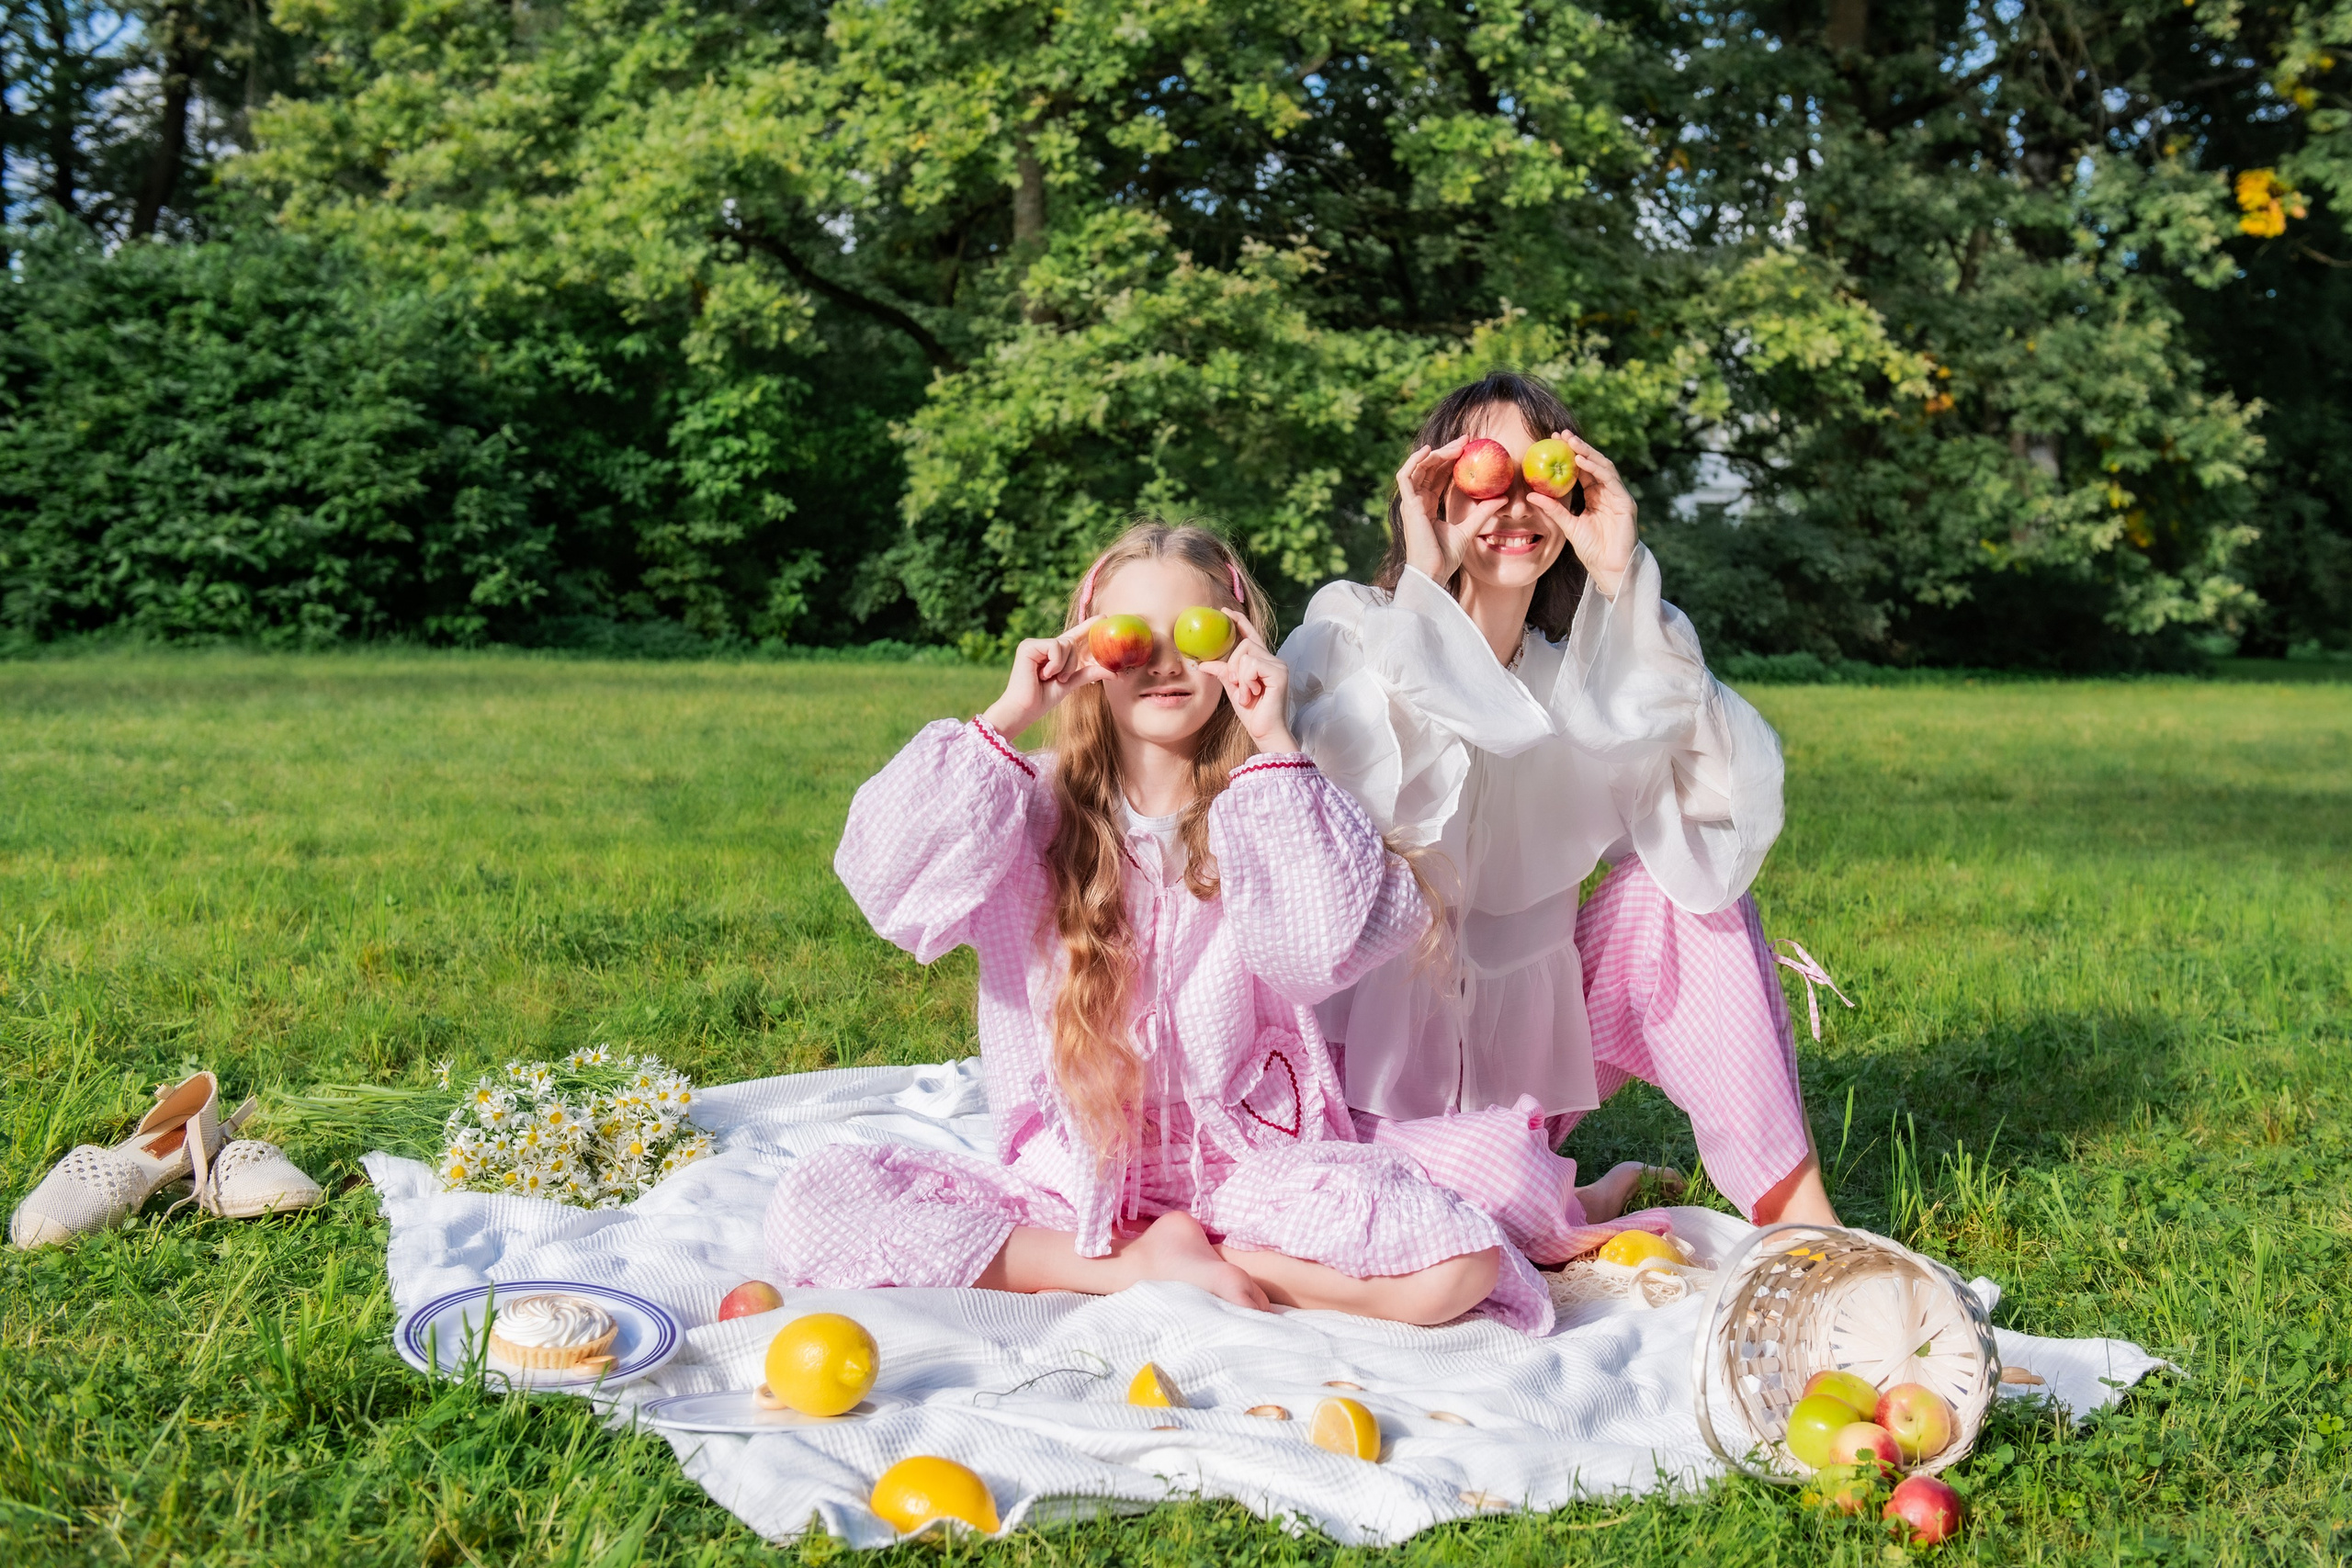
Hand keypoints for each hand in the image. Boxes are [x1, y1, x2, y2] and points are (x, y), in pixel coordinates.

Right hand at [979, 622, 1108, 737]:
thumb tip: (1115, 673)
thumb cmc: (1043, 698)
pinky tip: (1043, 674)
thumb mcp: (1070, 683)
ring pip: (1065, 644)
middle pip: (1072, 642)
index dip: (1087, 627)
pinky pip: (1055, 647)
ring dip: (1063, 665)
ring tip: (1050, 677)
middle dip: (1072, 663)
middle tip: (1060, 679)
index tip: (1103, 617)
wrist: (1024, 709)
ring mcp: (1035, 644)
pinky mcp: (1028, 645)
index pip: (1074, 637)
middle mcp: (1044, 647)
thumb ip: (1089, 673)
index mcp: (1054, 655)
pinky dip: (1055, 663)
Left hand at [1198, 626, 1297, 753]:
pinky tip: (1253, 694)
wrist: (1266, 732)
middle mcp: (1273, 660)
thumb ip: (1223, 672)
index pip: (1250, 635)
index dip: (1239, 622)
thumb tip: (1203, 662)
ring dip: (1239, 677)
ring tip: (1246, 694)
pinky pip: (1252, 665)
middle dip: (1232, 664)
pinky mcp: (1279, 673)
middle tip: (1235, 685)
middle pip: (1244, 644)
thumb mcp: (1233, 688)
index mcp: (1262, 662)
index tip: (1225, 612)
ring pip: (1246, 654)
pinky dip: (1246, 680)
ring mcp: (1278, 665)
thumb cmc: (1252, 712)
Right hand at [1394, 439, 1504, 582]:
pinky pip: (1406, 476)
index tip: (1470, 448)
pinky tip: (1430, 450)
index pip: (1438, 476)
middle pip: (1429, 468)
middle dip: (1447, 451)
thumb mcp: (1470, 529)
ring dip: (1436, 453)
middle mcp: (1418, 501)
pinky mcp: (1408, 505)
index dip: (1451, 460)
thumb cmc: (1447, 557)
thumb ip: (1482, 512)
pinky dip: (1414, 461)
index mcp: (1428, 506)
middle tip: (1467, 440)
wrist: (1433, 573)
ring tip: (1456, 446)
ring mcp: (1411, 502)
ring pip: (1419, 467)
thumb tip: (1503, 498)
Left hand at [1526, 431, 1636, 598]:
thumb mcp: (1567, 525)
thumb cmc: (1591, 548)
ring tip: (1571, 443)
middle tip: (1560, 435)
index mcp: (1595, 495)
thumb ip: (1553, 509)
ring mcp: (1618, 496)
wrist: (1608, 567)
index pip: (1582, 470)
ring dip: (1587, 453)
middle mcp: (1608, 492)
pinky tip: (1583, 461)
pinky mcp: (1625, 502)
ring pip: (1603, 467)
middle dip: (1578, 447)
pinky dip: (1596, 469)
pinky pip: (1610, 480)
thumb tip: (1531, 495)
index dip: (1568, 455)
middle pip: (1593, 463)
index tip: (1552, 442)